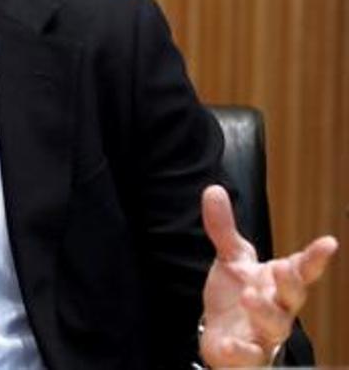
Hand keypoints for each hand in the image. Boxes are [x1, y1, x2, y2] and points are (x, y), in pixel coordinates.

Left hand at [198, 185, 337, 366]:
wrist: (222, 335)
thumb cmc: (237, 296)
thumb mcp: (231, 260)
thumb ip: (223, 228)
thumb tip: (213, 189)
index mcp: (278, 283)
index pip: (301, 269)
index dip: (315, 257)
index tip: (328, 242)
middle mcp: (278, 308)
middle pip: (293, 298)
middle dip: (291, 284)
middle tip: (281, 268)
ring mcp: (264, 334)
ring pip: (275, 326)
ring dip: (265, 312)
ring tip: (249, 296)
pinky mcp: (246, 355)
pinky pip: (249, 357)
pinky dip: (241, 351)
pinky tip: (231, 344)